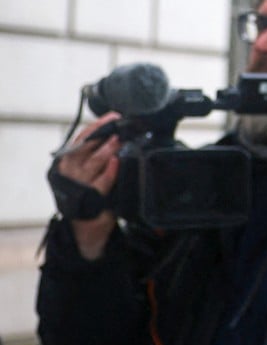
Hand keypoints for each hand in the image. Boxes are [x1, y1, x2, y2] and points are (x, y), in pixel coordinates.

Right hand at [57, 112, 121, 259]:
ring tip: (119, 139)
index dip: (97, 125)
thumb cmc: (90, 194)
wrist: (87, 228)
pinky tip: (117, 161)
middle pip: (85, 146)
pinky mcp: (90, 199)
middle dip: (103, 132)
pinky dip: (109, 171)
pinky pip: (101, 182)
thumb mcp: (88, 171)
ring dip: (107, 149)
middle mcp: (69, 171)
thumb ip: (96, 154)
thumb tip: (116, 132)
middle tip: (118, 122)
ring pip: (93, 162)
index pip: (81, 138)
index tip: (113, 115)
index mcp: (68, 161)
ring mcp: (78, 185)